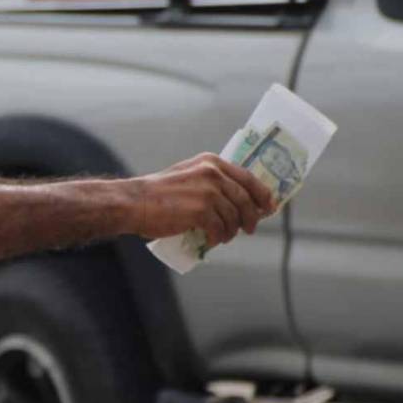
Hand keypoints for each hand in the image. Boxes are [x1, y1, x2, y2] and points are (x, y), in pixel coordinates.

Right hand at [127, 153, 275, 244]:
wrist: (133, 202)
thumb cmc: (157, 193)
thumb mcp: (187, 176)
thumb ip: (209, 182)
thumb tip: (234, 202)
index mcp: (211, 162)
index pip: (248, 177)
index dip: (262, 194)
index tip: (269, 206)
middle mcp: (213, 174)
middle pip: (245, 199)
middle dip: (251, 217)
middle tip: (250, 228)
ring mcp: (208, 192)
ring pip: (234, 217)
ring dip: (233, 230)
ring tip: (226, 237)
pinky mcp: (201, 211)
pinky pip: (220, 228)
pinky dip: (219, 237)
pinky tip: (213, 240)